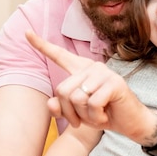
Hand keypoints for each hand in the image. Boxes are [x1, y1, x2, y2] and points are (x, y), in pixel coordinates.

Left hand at [25, 30, 156, 143]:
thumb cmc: (103, 114)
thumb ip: (60, 107)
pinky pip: (92, 104)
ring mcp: (103, 73)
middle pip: (63, 90)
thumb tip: (50, 103)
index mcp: (81, 69)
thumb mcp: (77, 113)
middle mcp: (91, 67)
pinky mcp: (113, 83)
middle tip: (82, 119)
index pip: (59, 55)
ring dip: (85, 116)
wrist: (130, 123)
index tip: (26, 33)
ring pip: (76, 98)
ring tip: (96, 115)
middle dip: (70, 112)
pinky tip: (105, 116)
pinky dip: (95, 117)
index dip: (41, 45)